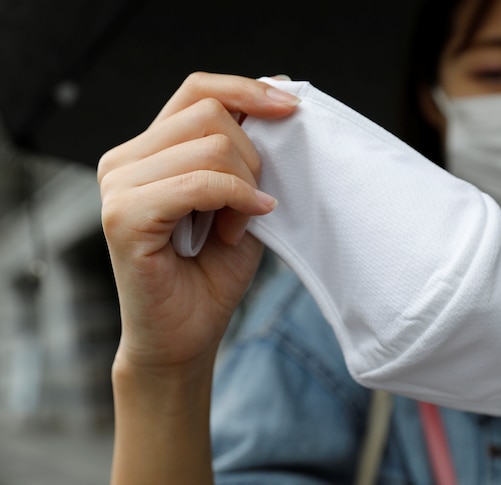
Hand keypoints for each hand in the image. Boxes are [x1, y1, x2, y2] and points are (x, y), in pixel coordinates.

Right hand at [99, 72, 299, 375]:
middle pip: (210, 114)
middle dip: (253, 157)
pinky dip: (236, 201)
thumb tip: (280, 90)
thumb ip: (250, 153)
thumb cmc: (212, 273)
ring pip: (210, 145)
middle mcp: (124, 159)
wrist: (185, 337)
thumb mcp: (242, 200)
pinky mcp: (124, 215)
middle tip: (253, 203)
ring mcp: (118, 185)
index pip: (197, 90)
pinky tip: (241, 228)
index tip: (292, 106)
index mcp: (149, 149)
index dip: (248, 90)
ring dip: (244, 187)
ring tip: (238, 225)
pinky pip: (200, 183)